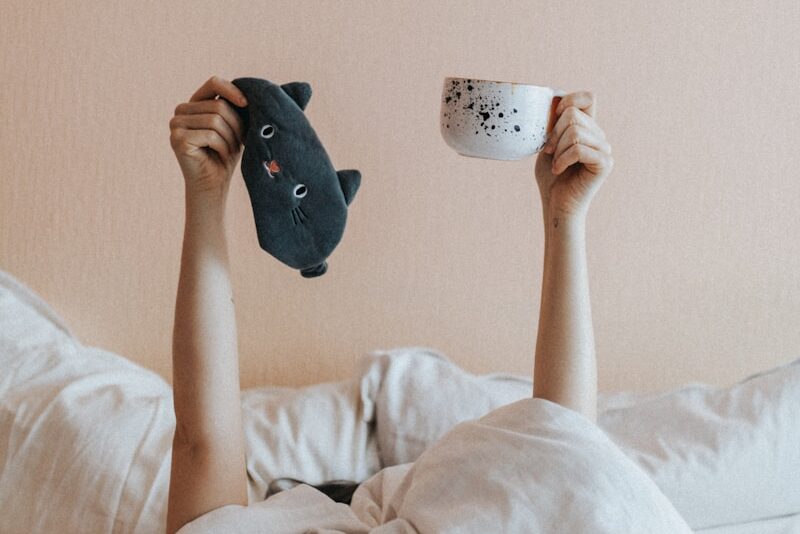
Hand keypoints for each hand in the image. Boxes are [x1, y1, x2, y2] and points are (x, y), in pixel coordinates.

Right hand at [169, 76, 247, 196]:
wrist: (213, 184)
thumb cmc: (225, 155)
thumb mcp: (233, 127)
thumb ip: (234, 108)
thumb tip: (248, 95)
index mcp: (194, 103)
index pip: (214, 83)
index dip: (232, 90)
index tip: (247, 104)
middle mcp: (181, 110)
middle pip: (219, 106)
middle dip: (236, 126)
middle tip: (239, 143)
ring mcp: (176, 124)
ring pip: (216, 120)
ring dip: (230, 139)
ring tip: (229, 151)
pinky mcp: (177, 139)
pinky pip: (210, 135)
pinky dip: (222, 147)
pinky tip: (220, 156)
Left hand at [534, 91, 612, 219]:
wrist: (556, 205)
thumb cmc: (551, 178)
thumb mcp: (548, 145)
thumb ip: (553, 125)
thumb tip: (553, 102)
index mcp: (588, 128)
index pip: (588, 98)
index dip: (569, 100)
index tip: (553, 117)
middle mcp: (599, 136)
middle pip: (573, 115)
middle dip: (553, 133)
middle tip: (549, 152)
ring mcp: (605, 149)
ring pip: (575, 132)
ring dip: (558, 150)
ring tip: (555, 164)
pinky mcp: (605, 163)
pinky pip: (579, 149)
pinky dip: (563, 160)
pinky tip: (559, 170)